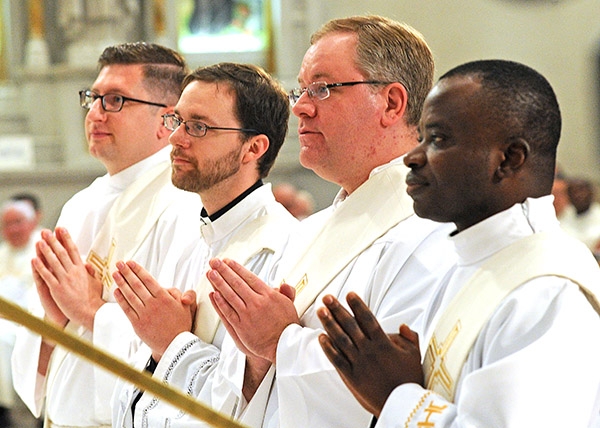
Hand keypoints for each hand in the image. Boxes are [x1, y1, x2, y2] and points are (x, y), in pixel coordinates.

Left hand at [32, 228, 103, 330]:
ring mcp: (65, 280)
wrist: (92, 312)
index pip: (73, 250)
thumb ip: (91, 273)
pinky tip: (34, 260)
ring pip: (54, 262)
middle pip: (61, 253)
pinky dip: (40, 268)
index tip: (61, 229)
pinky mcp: (58, 289)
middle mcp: (73, 272)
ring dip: (46, 251)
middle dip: (53, 241)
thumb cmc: (94, 299)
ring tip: (39, 241)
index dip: (66, 239)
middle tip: (46, 231)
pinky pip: (47, 276)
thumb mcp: (96, 283)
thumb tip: (88, 264)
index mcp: (82, 270)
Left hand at [113, 260, 196, 360]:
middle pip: (137, 285)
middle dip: (127, 273)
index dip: (138, 270)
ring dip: (121, 283)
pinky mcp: (138, 324)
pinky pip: (127, 309)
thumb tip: (172, 289)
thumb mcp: (188, 307)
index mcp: (165, 298)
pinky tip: (116, 291)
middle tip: (120, 264)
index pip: (148, 280)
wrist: (175, 346)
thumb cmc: (181, 326)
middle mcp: (153, 305)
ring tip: (115, 274)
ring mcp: (144, 315)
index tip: (131, 263)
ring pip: (130, 295)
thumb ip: (183, 294)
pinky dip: (121, 299)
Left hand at [207, 258, 299, 363]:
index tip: (228, 261)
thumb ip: (286, 292)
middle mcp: (256, 303)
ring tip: (210, 273)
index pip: (248, 277)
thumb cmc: (286, 326)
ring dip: (218, 283)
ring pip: (229, 295)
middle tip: (214, 262)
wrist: (284, 345)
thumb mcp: (290, 305)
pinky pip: (227, 312)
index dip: (236, 268)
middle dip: (223, 270)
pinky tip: (213, 294)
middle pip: (236, 283)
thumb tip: (282, 284)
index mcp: (268, 295)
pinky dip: (219, 303)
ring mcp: (247, 315)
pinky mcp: (241, 327)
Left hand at [317, 292, 422, 417]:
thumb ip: (410, 338)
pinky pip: (337, 360)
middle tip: (327, 298)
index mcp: (383, 344)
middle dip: (337, 309)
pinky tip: (321, 337)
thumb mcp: (415, 356)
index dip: (357, 305)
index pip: (367, 319)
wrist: (402, 405)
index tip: (349, 294)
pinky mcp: (352, 377)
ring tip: (321, 311)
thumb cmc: (409, 381)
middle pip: (350, 325)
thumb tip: (403, 326)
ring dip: (329, 324)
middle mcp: (369, 351)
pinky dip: (328, 348)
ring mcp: (359, 363)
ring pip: (341, 339)